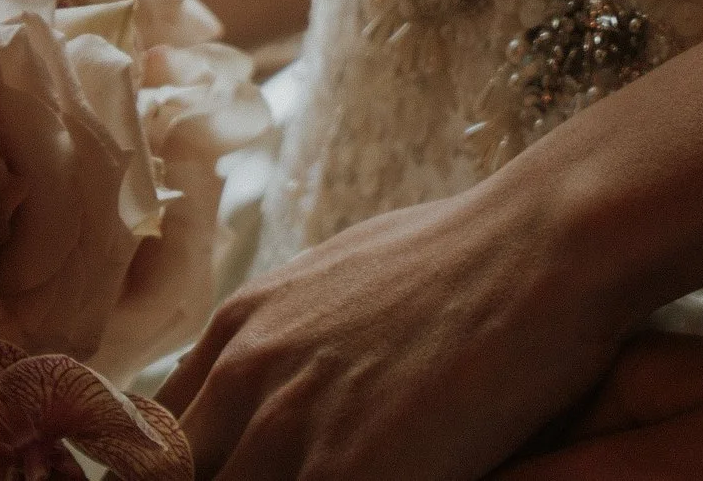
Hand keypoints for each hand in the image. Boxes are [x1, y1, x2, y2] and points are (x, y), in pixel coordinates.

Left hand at [159, 171, 636, 480]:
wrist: (545, 244)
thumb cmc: (469, 255)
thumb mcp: (349, 277)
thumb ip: (290, 335)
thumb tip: (269, 377)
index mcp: (240, 326)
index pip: (157, 439)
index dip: (187, 473)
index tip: (231, 476)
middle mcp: (244, 373)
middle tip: (301, 478)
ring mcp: (287, 427)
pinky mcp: (342, 474)